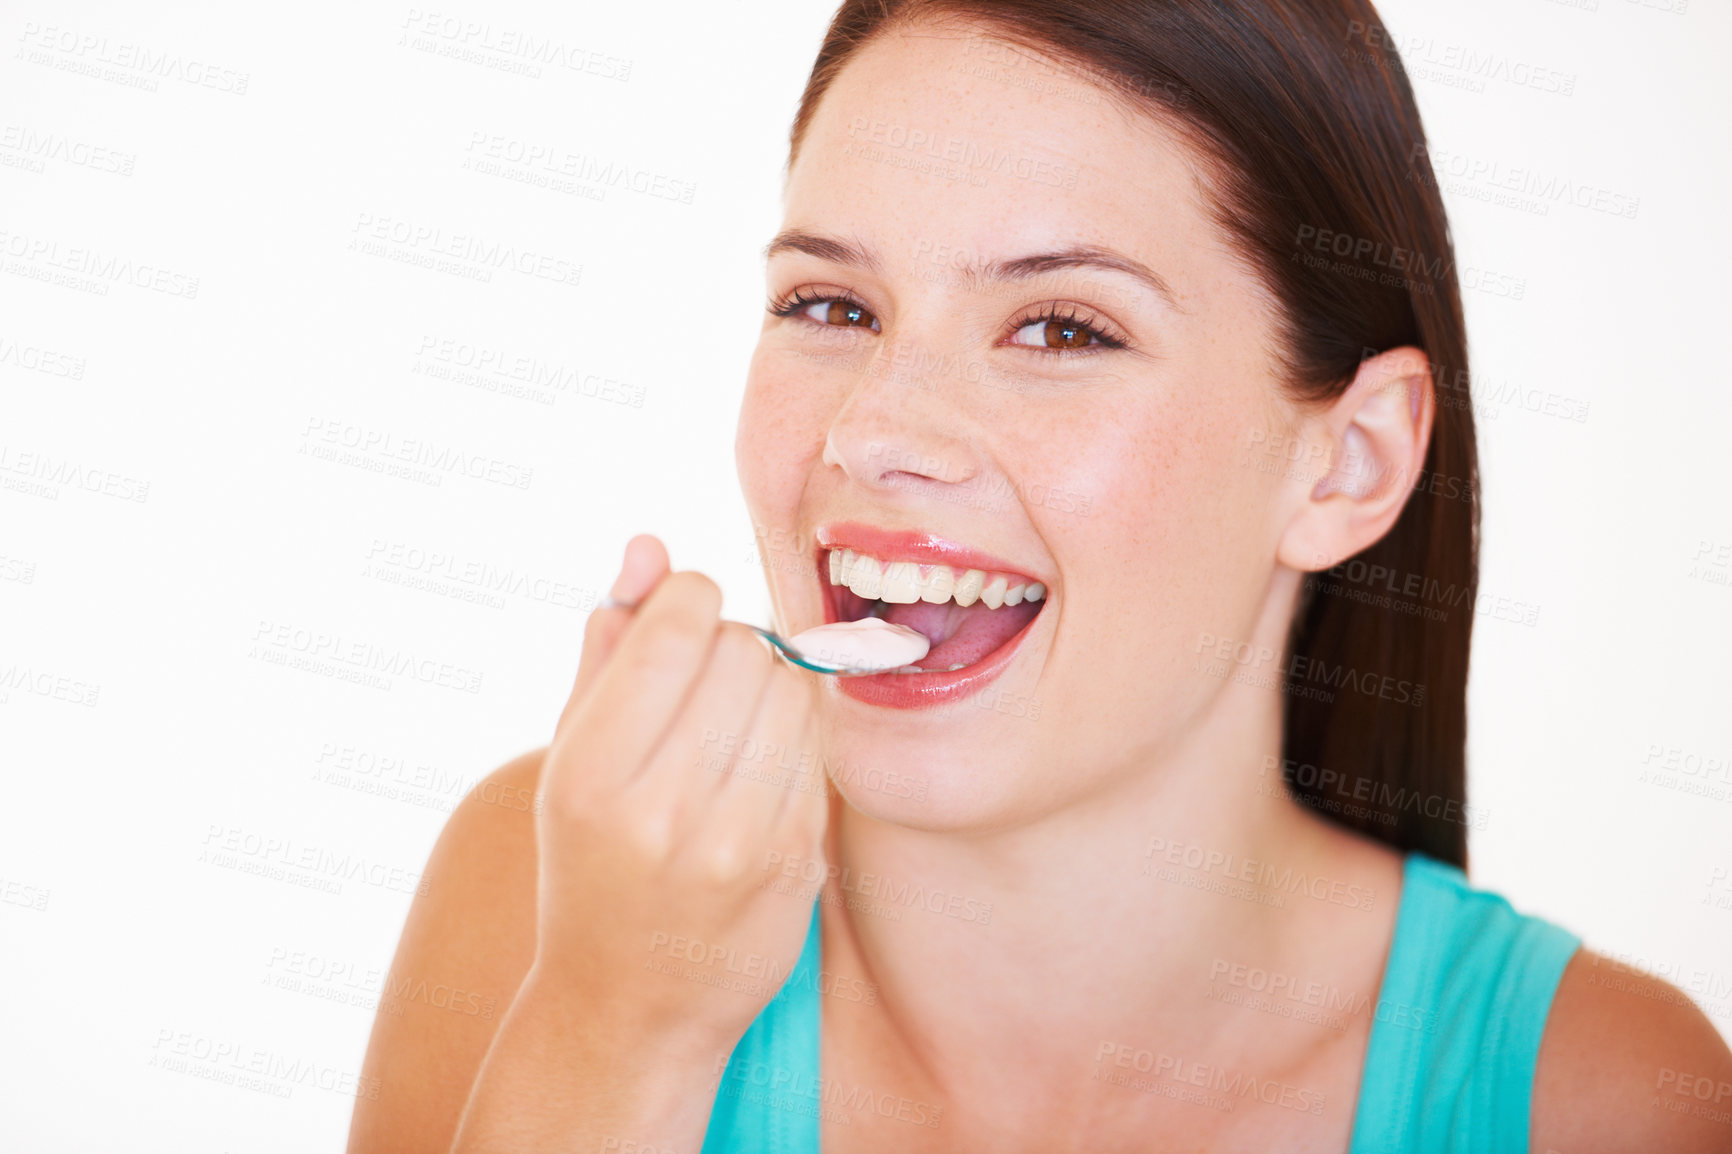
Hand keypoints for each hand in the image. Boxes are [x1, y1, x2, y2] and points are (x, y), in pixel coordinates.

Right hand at [531, 535, 828, 1044]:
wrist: (628, 1007)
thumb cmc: (592, 864)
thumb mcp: (571, 757)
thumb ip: (608, 645)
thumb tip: (649, 546)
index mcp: (593, 772)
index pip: (683, 622)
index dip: (687, 602)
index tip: (676, 627)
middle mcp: (666, 809)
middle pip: (746, 647)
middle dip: (728, 646)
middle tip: (702, 688)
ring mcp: (741, 842)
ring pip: (793, 690)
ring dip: (768, 688)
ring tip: (728, 730)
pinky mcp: (799, 862)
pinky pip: (818, 748)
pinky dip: (792, 742)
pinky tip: (757, 775)